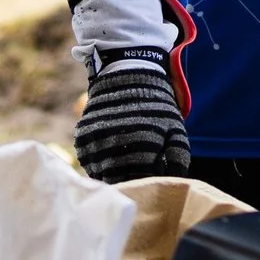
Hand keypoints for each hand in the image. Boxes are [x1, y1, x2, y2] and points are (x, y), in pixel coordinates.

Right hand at [75, 53, 189, 180]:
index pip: (141, 182)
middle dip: (128, 181)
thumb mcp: (176, 131)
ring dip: (111, 174)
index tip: (149, 184)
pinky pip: (88, 162)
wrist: (128, 75)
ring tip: (123, 165)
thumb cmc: (158, 107)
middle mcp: (115, 147)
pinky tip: (110, 155)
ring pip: (101, 174)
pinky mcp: (83, 137)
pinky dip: (98, 163)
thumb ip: (177, 160)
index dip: (145, 185)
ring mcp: (95, 142)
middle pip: (119, 181)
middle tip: (135, 176)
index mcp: (141, 148)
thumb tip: (171, 184)